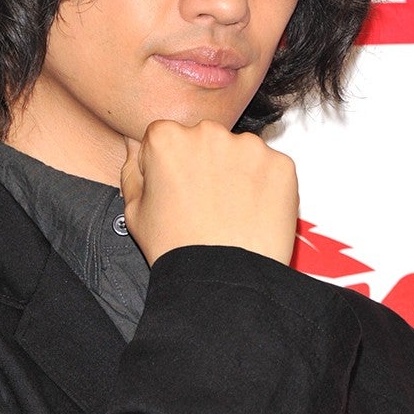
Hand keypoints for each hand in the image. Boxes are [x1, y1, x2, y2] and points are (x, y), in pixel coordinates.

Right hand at [120, 118, 298, 266]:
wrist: (222, 281)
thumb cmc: (176, 248)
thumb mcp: (134, 211)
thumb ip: (132, 170)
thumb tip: (135, 144)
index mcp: (167, 138)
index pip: (167, 138)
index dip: (170, 167)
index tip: (177, 192)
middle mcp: (209, 132)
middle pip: (206, 140)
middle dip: (206, 165)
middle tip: (205, 206)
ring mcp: (249, 147)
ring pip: (240, 153)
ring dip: (237, 174)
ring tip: (230, 214)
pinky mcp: (281, 165)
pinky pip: (271, 170)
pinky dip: (265, 188)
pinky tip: (252, 215)